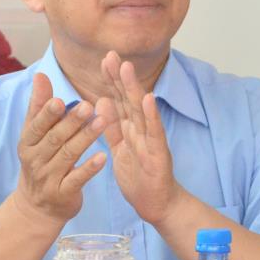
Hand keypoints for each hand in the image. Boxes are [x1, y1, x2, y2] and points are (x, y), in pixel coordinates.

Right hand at [14, 73, 106, 224]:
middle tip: (89, 105)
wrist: (37, 207)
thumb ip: (39, 106)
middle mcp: (35, 160)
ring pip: (68, 155)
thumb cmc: (40, 161)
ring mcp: (49, 178)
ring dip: (85, 138)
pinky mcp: (63, 193)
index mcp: (28, 142)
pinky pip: (78, 179)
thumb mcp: (34, 135)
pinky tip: (103, 156)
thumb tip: (40, 75)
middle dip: (72, 122)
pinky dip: (90, 168)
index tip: (62, 100)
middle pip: (55, 139)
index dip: (48, 113)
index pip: (37, 125)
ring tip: (103, 122)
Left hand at [95, 51, 178, 223]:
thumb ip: (111, 126)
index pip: (119, 100)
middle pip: (128, 99)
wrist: (156, 204)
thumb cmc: (139, 177)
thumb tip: (100, 100)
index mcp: (130, 128)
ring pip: (140, 110)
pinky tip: (149, 99)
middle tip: (111, 54)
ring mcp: (151, 140)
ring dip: (134, 88)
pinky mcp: (158, 153)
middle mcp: (141, 129)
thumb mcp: (119, 148)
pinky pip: (154, 133)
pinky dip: (152, 115)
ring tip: (127, 69)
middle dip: (119, 77)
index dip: (111, 80)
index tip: (104, 59)